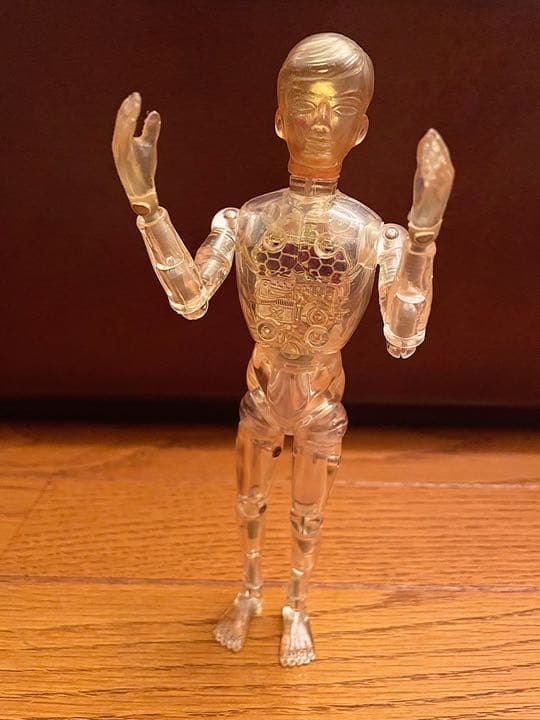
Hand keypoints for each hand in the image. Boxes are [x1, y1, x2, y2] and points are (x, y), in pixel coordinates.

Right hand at [112, 92, 160, 216]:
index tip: (136, 95)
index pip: (124, 121)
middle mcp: (118, 146)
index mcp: (122, 141)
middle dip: (127, 109)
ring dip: (127, 117)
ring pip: (121, 132)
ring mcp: (120, 154)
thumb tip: (154, 112)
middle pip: (121, 124)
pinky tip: (132, 122)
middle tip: (135, 96)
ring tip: (133, 104)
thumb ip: (150, 129)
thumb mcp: (149, 146)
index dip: (129, 108)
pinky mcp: (125, 162)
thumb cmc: (143, 169)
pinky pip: (124, 144)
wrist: (142, 191)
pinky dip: (127, 132)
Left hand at [409, 128, 453, 228]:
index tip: (431, 132)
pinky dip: (431, 180)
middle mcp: (444, 181)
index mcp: (443, 174)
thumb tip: (425, 142)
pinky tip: (426, 171)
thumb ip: (424, 159)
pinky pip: (433, 189)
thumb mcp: (423, 175)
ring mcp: (440, 191)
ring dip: (435, 160)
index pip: (442, 155)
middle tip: (431, 135)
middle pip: (442, 161)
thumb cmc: (424, 198)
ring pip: (439, 172)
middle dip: (437, 148)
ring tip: (429, 148)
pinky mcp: (433, 201)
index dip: (437, 144)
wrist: (425, 222)